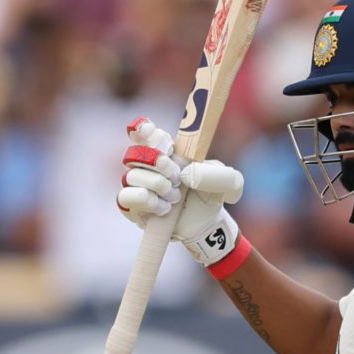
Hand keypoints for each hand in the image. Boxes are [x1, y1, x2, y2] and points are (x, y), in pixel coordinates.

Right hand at [117, 116, 243, 265]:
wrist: (206, 224)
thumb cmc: (211, 195)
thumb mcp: (227, 181)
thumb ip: (218, 172)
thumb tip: (189, 175)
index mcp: (166, 150)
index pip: (144, 132)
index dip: (144, 130)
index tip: (157, 137)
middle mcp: (146, 165)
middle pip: (136, 153)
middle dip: (160, 163)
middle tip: (177, 177)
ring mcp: (136, 185)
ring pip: (133, 176)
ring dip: (159, 186)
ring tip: (176, 197)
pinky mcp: (131, 206)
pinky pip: (126, 197)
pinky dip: (149, 202)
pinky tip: (164, 209)